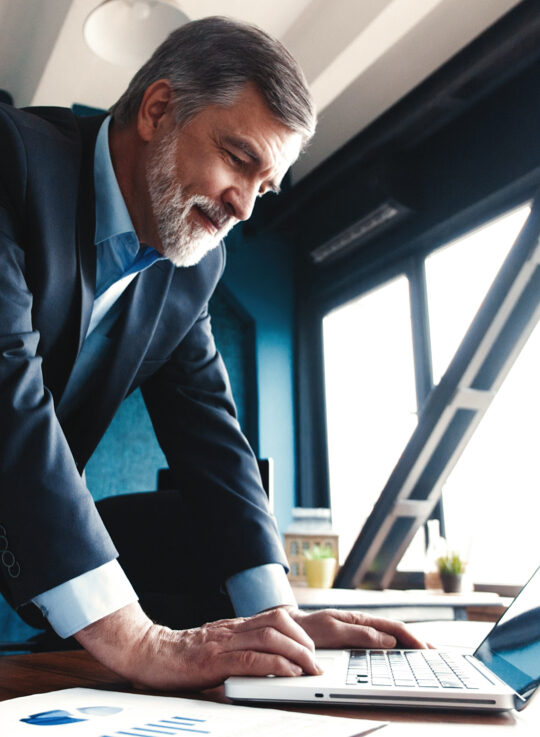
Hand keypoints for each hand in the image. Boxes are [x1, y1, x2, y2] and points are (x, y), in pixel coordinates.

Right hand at [74, 602, 321, 690]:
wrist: (147, 652)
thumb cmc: (180, 655)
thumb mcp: (215, 646)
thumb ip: (238, 649)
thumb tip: (266, 663)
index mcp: (234, 626)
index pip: (275, 616)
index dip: (299, 630)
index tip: (312, 648)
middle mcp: (233, 629)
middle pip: (279, 622)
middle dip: (304, 640)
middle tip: (316, 661)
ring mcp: (224, 642)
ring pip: (271, 636)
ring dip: (297, 653)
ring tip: (309, 670)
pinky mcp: (215, 660)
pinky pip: (252, 658)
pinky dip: (276, 665)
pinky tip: (288, 674)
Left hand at [283, 607, 430, 649]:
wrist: (288, 628)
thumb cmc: (308, 629)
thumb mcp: (333, 629)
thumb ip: (360, 633)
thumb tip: (388, 641)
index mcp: (360, 619)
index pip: (393, 627)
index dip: (412, 637)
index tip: (426, 648)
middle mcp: (362, 624)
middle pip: (396, 631)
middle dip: (417, 640)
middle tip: (436, 653)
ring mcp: (359, 631)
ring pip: (390, 637)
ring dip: (409, 644)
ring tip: (425, 654)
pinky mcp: (354, 640)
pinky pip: (380, 643)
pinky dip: (396, 648)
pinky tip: (401, 655)